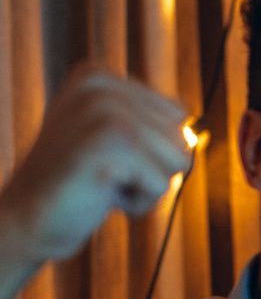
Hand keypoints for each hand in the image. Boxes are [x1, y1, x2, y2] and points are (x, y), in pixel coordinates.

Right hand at [0, 66, 191, 266]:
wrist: (25, 220)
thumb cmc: (80, 185)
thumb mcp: (118, 143)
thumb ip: (156, 128)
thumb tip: (196, 134)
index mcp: (99, 77)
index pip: (178, 115)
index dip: (153, 150)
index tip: (109, 158)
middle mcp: (100, 86)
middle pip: (182, 137)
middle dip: (154, 168)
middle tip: (105, 174)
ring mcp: (102, 112)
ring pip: (178, 160)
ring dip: (147, 186)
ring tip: (103, 184)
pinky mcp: (108, 145)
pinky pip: (161, 184)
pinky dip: (138, 203)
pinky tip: (100, 196)